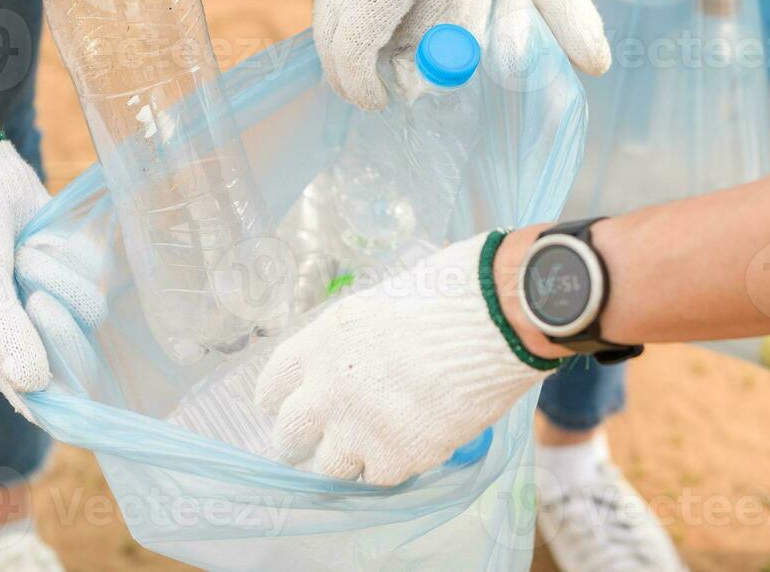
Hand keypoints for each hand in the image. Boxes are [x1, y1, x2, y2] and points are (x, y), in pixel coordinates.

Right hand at [0, 133, 102, 419]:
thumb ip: (4, 332)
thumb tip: (35, 386)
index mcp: (0, 355)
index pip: (46, 404)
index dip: (69, 405)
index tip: (84, 399)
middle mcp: (36, 337)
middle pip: (79, 360)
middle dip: (59, 324)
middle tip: (34, 296)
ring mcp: (61, 304)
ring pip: (90, 310)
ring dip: (59, 275)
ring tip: (27, 254)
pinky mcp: (80, 273)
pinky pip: (98, 276)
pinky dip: (72, 255)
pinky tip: (45, 240)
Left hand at [253, 232, 550, 484]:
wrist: (496, 320)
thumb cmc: (448, 292)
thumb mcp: (381, 303)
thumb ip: (356, 340)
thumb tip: (359, 359)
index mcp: (322, 341)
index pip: (274, 383)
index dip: (279, 398)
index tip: (285, 405)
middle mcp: (329, 389)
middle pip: (289, 435)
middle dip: (299, 440)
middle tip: (316, 441)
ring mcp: (360, 429)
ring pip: (328, 467)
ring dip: (345, 459)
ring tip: (367, 448)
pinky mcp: (398, 457)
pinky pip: (378, 478)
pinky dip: (391, 465)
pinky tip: (409, 447)